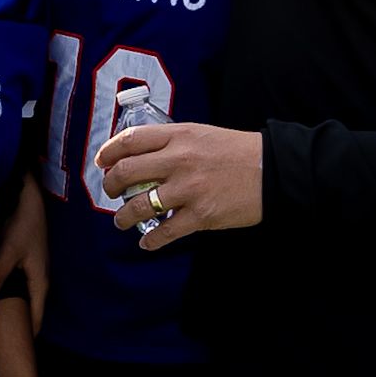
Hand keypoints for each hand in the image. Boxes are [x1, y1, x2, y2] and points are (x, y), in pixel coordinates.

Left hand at [92, 119, 262, 246]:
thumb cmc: (239, 151)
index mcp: (179, 136)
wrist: (273, 170)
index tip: (102, 162)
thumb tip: (143, 157)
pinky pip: (164, 232)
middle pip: (126, 172)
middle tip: (111, 193)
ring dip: (123, 217)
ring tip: (122, 221)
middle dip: (111, 186)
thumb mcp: (202, 134)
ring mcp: (188, 190)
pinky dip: (150, 241)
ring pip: (138, 206)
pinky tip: (147, 242)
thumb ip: (173, 142)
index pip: (131, 140)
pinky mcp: (200, 216)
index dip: (109, 152)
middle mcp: (179, 160)